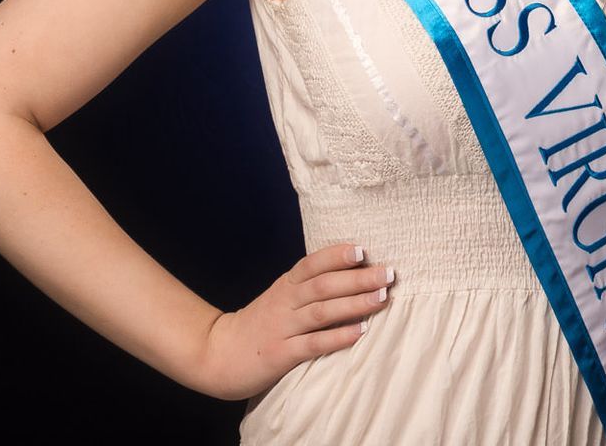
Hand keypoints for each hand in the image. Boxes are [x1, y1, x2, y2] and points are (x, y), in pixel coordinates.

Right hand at [195, 241, 394, 400]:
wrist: (218, 354)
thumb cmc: (261, 324)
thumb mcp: (281, 298)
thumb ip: (308, 287)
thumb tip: (353, 274)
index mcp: (286, 285)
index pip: (312, 264)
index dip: (336, 255)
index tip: (362, 250)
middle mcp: (285, 302)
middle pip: (323, 285)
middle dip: (358, 278)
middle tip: (388, 273)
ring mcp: (282, 328)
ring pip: (321, 312)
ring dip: (353, 303)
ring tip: (381, 298)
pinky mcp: (281, 354)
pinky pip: (313, 344)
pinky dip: (337, 338)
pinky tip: (359, 333)